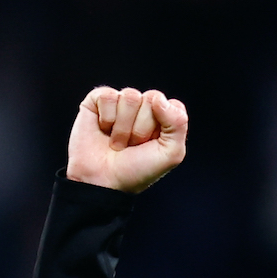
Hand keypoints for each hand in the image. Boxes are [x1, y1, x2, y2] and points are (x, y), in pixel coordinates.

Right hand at [67, 86, 187, 192]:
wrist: (103, 181)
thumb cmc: (136, 171)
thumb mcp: (170, 154)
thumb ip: (178, 123)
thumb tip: (158, 98)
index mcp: (163, 118)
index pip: (173, 105)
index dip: (164, 127)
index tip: (152, 145)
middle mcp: (143, 107)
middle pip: (151, 98)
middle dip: (142, 128)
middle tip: (132, 146)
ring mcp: (121, 102)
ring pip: (130, 96)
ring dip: (123, 127)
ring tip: (117, 142)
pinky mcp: (98, 100)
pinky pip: (108, 96)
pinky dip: (106, 118)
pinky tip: (103, 130)